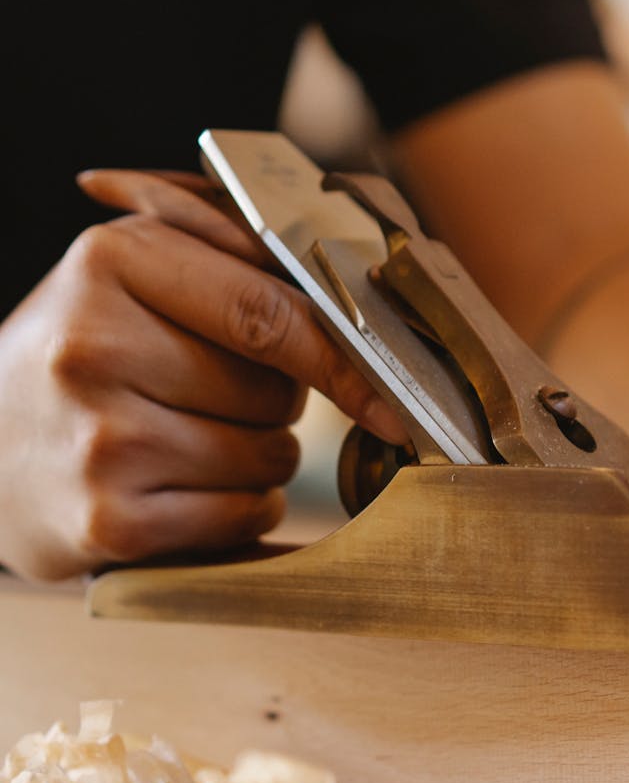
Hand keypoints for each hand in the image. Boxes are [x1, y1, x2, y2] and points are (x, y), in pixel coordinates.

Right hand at [0, 171, 406, 580]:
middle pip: (276, 392)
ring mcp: (99, 441)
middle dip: (275, 402)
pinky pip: (243, 513)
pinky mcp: (108, 523)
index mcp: (111, 262)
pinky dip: (239, 508)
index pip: (271, 313)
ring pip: (269, 458)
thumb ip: (238, 260)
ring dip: (258, 459)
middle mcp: (94, 348)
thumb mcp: (136, 273)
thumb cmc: (86, 353)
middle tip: (210, 396)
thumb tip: (359, 305)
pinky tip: (184, 489)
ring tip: (186, 441)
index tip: (388, 394)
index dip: (344, 357)